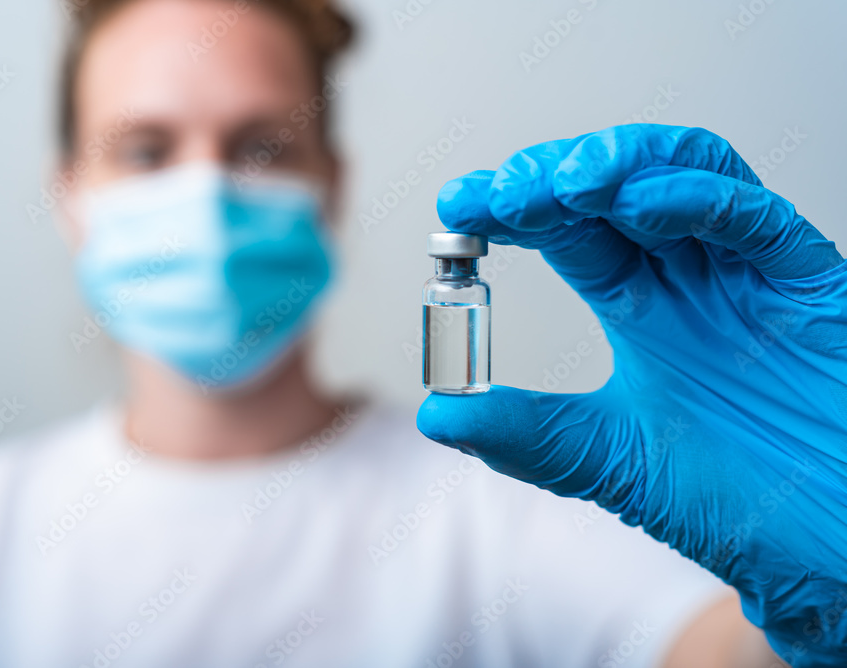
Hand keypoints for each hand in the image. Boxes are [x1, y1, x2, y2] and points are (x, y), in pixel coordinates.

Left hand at [417, 124, 846, 666]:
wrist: (829, 548)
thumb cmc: (737, 500)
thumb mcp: (611, 461)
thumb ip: (528, 436)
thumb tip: (434, 414)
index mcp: (641, 310)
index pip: (566, 234)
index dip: (511, 213)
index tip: (456, 209)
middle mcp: (690, 278)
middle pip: (614, 194)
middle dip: (549, 181)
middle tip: (495, 194)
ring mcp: (748, 274)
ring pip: (684, 177)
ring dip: (618, 168)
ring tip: (559, 183)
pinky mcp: (810, 282)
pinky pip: (756, 219)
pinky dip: (697, 201)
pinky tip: (639, 204)